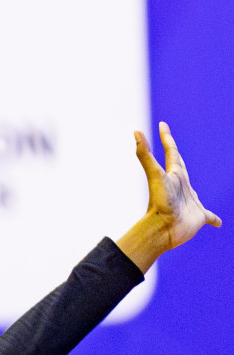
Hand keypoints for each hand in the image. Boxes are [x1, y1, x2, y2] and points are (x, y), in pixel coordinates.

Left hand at [118, 121, 221, 270]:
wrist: (163, 229)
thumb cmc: (160, 202)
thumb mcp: (155, 175)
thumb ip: (145, 154)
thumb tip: (136, 132)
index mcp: (174, 176)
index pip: (172, 153)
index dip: (167, 139)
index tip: (162, 125)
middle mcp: (182, 187)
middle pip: (181, 169)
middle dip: (177, 158)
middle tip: (173, 148)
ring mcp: (190, 202)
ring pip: (194, 194)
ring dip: (194, 192)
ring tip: (193, 192)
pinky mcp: (199, 217)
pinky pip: (209, 217)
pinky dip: (214, 219)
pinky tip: (218, 223)